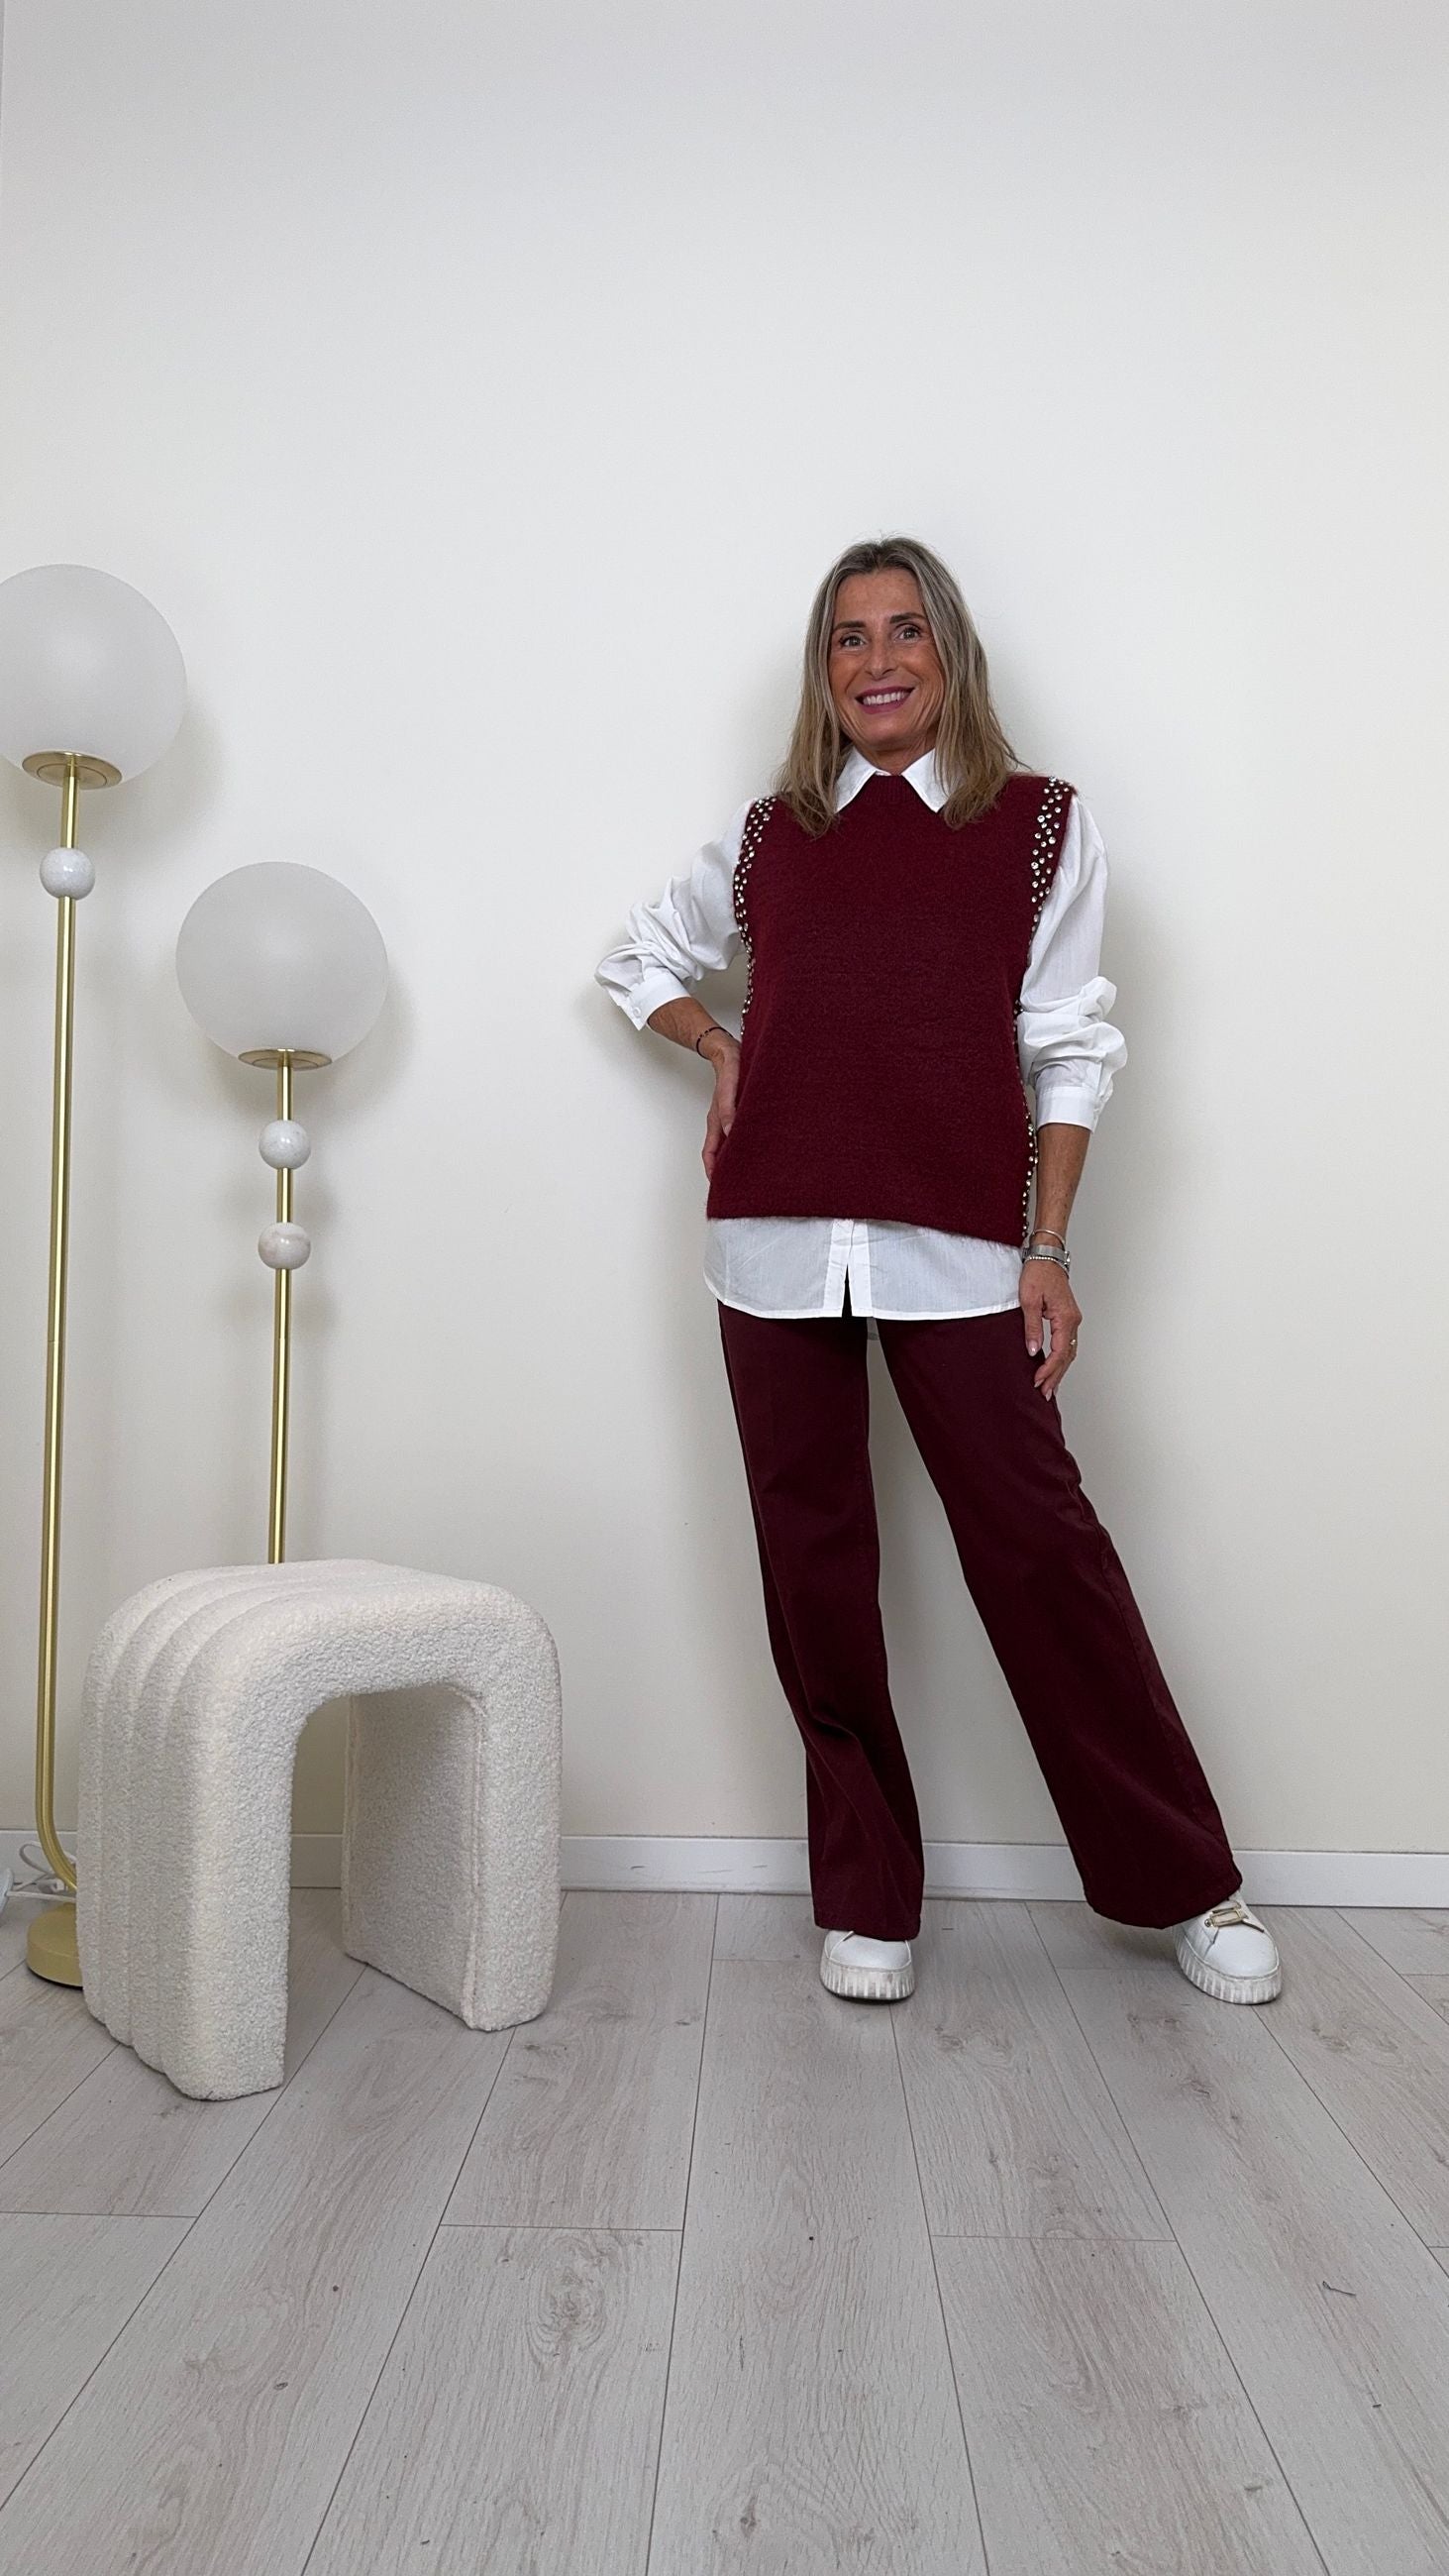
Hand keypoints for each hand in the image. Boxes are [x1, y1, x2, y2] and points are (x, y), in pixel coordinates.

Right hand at [700, 1030, 740, 1178]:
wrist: (729, 1051)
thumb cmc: (729, 1067)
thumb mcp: (728, 1088)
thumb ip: (728, 1109)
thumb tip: (731, 1132)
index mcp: (717, 1121)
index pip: (711, 1153)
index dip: (713, 1170)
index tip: (719, 1184)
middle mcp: (723, 1123)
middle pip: (720, 1153)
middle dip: (725, 1169)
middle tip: (737, 1185)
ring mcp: (730, 1118)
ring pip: (731, 1144)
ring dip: (736, 1157)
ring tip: (748, 1171)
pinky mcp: (739, 1111)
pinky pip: (739, 1133)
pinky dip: (744, 1143)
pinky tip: (756, 1146)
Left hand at [1020, 1249, 1081, 1399]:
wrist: (1046, 1255)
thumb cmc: (1038, 1273)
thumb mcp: (1029, 1300)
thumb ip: (1032, 1327)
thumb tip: (1033, 1351)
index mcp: (1066, 1318)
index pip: (1059, 1352)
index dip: (1049, 1370)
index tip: (1038, 1382)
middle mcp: (1073, 1320)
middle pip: (1067, 1356)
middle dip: (1056, 1376)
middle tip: (1045, 1394)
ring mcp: (1072, 1319)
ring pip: (1069, 1352)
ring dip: (1059, 1370)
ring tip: (1049, 1387)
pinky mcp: (1067, 1317)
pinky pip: (1066, 1343)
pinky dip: (1061, 1358)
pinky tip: (1053, 1368)